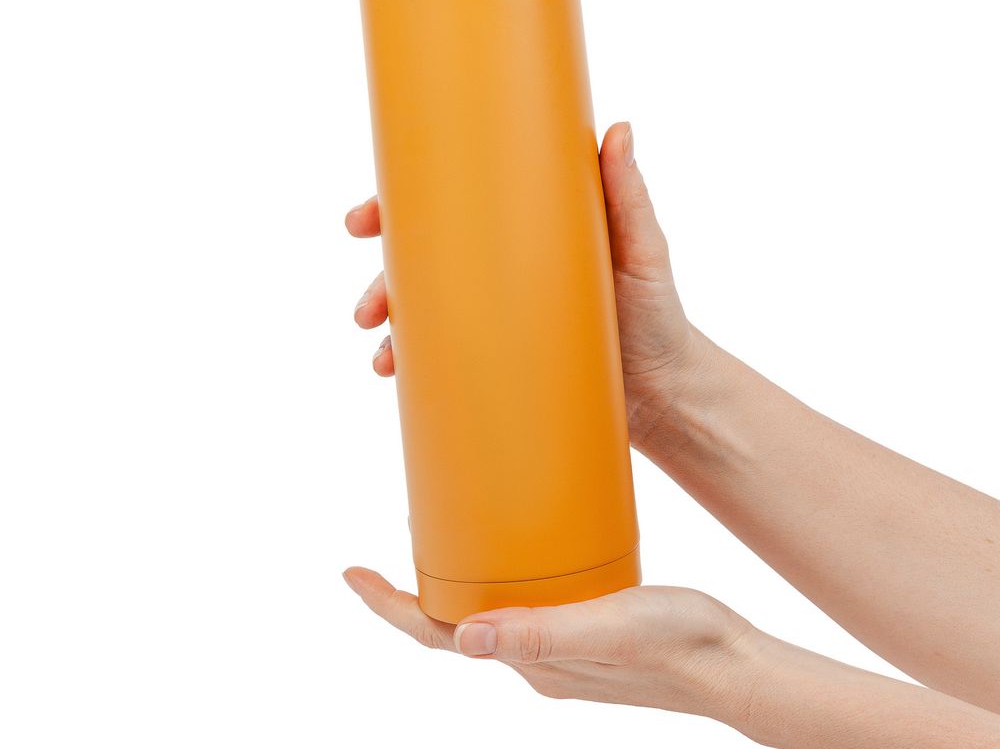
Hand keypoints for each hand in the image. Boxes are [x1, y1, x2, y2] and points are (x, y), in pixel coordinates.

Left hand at [342, 567, 754, 725]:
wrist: (731, 660)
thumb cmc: (676, 646)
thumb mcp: (608, 629)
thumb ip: (541, 635)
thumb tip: (467, 638)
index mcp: (530, 659)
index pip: (439, 636)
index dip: (389, 606)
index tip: (351, 572)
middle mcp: (535, 655)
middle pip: (453, 624)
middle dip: (416, 589)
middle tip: (396, 535)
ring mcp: (557, 642)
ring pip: (488, 610)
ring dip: (457, 579)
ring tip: (444, 528)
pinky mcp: (583, 624)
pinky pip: (524, 601)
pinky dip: (501, 574)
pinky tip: (516, 543)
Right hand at [344, 121, 716, 445]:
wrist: (667, 394)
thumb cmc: (658, 312)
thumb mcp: (643, 250)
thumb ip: (628, 195)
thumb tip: (619, 128)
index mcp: (528, 227)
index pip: (456, 203)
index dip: (403, 205)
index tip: (369, 217)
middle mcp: (505, 266)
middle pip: (426, 257)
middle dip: (383, 275)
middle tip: (366, 306)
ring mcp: (499, 313)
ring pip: (425, 307)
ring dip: (390, 321)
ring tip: (380, 346)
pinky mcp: (502, 356)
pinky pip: (444, 354)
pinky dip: (413, 360)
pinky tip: (393, 371)